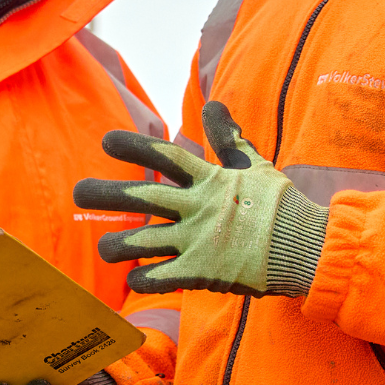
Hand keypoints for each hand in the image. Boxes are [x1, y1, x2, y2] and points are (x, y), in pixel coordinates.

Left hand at [72, 100, 327, 296]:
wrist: (306, 248)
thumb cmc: (279, 205)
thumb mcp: (254, 165)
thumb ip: (229, 138)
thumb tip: (213, 105)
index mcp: (210, 181)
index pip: (165, 158)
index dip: (135, 147)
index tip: (106, 141)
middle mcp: (198, 209)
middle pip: (142, 198)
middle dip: (106, 194)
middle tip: (78, 192)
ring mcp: (198, 242)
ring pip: (143, 244)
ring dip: (117, 246)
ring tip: (103, 248)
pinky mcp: (203, 273)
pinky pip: (162, 278)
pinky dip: (144, 279)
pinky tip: (133, 280)